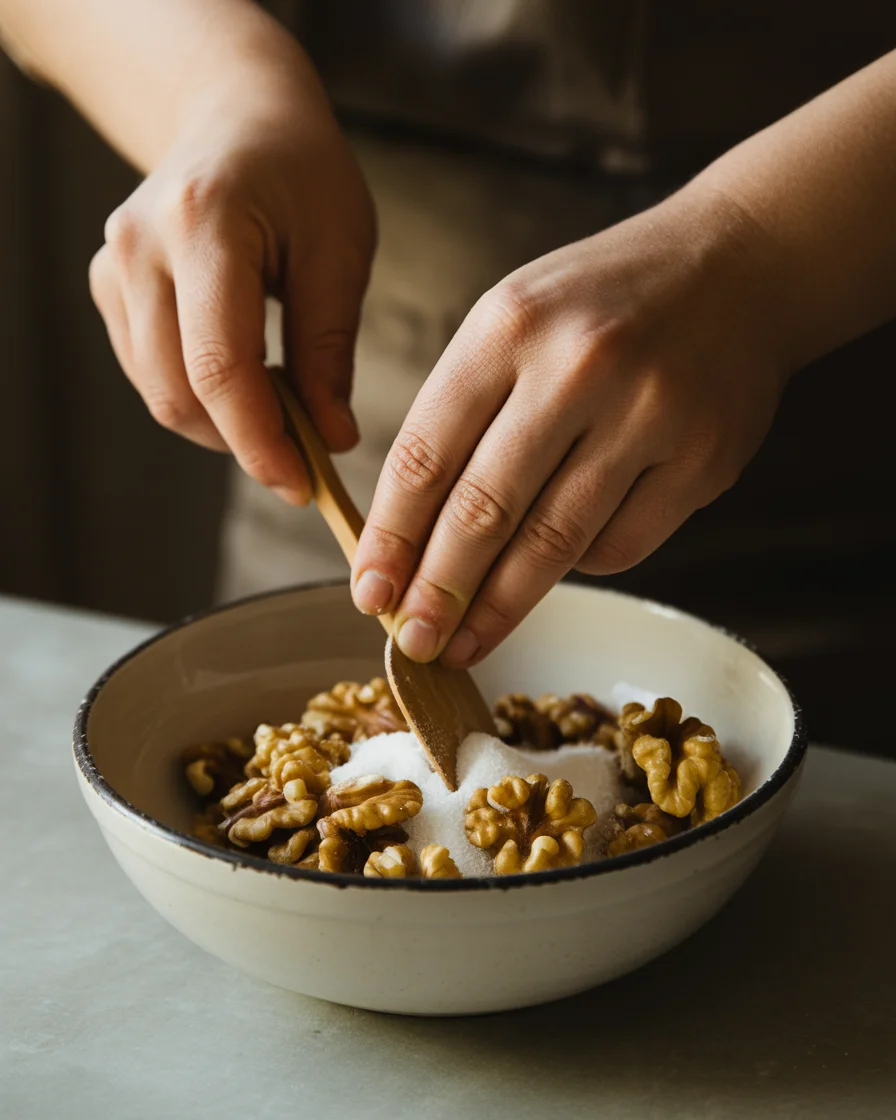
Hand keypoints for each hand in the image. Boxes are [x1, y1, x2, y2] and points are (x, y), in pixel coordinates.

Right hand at [89, 56, 374, 503]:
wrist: (237, 116)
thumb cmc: (302, 175)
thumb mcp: (339, 251)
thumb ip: (329, 349)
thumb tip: (331, 439)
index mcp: (203, 223)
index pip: (219, 366)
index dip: (261, 441)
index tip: (302, 485)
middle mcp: (140, 246)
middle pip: (178, 392)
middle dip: (244, 444)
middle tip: (305, 460)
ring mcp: (114, 266)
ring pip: (159, 393)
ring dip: (222, 428)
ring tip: (283, 417)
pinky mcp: (109, 286)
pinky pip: (149, 374)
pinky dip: (200, 400)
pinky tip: (246, 386)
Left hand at [351, 186, 786, 664]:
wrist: (738, 265)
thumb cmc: (604, 303)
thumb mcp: (513, 321)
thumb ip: (461, 414)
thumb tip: (411, 536)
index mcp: (508, 326)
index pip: (426, 456)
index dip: (391, 538)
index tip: (370, 591)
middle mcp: (578, 367)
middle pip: (484, 511)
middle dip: (437, 591)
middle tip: (413, 643)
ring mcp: (648, 415)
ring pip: (552, 544)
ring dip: (500, 607)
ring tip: (464, 643)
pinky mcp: (703, 459)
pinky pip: (619, 547)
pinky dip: (578, 568)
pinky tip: (555, 568)